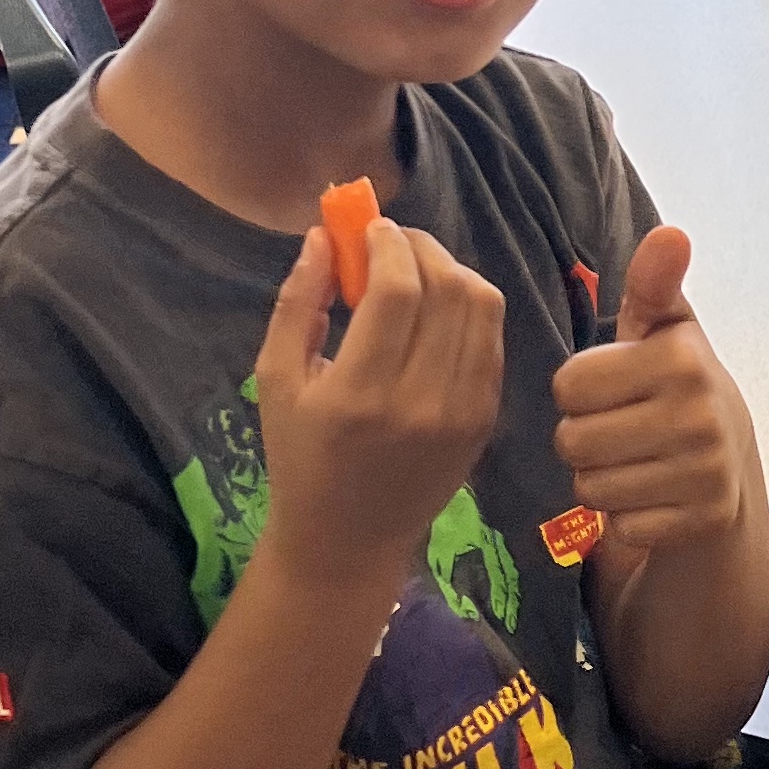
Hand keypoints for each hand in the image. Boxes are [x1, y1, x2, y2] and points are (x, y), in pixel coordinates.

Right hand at [253, 215, 503, 593]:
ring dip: (451, 270)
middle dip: (420, 247)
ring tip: (417, 270)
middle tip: (392, 242)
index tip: (369, 229)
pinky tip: (439, 309)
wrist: (349, 539)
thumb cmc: (300, 456)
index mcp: (360, 394)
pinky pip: (492, 340)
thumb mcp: (276, 382)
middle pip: (447, 289)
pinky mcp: (486, 420)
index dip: (387, 244)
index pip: (397, 290)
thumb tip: (323, 235)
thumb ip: (297, 303)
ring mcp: (464, 413)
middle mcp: (421, 402)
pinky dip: (470, 309)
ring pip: (482, 307)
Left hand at [551, 227, 753, 561]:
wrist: (731, 469)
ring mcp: (704, 471)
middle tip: (620, 431)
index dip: (579, 391)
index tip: (613, 390)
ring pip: (589, 488)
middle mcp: (698, 414)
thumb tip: (671, 232)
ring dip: (601, 480)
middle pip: (572, 441)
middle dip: (584, 439)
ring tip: (634, 462)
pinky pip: (619, 527)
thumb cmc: (676, 388)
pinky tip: (652, 496)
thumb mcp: (664, 331)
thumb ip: (654, 283)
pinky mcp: (701, 520)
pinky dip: (626, 518)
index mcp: (681, 358)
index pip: (567, 386)